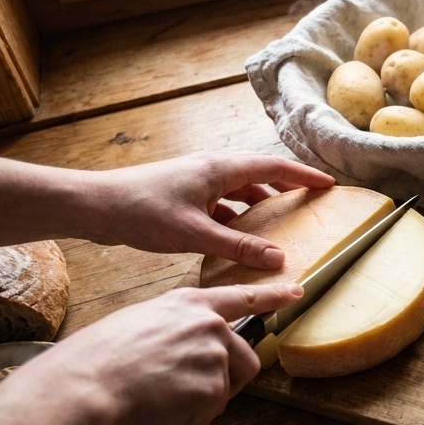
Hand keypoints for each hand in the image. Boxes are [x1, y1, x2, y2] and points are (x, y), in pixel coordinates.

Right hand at [19, 283, 300, 424]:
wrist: (84, 387)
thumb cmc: (96, 359)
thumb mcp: (138, 323)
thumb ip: (175, 329)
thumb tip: (185, 349)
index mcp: (189, 304)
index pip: (242, 297)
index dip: (272, 296)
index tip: (296, 292)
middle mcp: (210, 325)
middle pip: (246, 357)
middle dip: (227, 379)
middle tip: (190, 391)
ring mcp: (216, 355)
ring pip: (230, 387)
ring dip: (207, 399)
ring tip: (167, 400)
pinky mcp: (214, 387)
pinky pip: (212, 410)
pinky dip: (191, 419)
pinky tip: (162, 412)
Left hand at [82, 151, 333, 268]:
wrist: (95, 206)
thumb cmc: (141, 211)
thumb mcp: (194, 233)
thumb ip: (238, 245)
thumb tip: (278, 257)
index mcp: (219, 169)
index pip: (273, 166)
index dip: (303, 176)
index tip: (328, 184)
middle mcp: (211, 170)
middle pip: (260, 174)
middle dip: (287, 186)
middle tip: (311, 200)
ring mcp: (196, 182)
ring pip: (240, 190)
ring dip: (261, 203)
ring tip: (280, 222)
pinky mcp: (184, 197)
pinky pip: (222, 204)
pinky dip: (237, 217)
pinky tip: (239, 237)